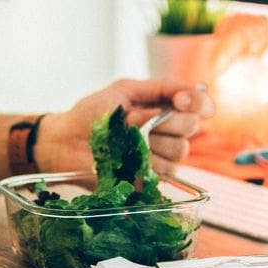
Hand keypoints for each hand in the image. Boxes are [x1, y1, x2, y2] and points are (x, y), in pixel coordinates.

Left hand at [35, 79, 213, 174]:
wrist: (67, 141)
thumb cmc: (92, 113)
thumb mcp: (124, 90)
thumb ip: (159, 88)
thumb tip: (186, 94)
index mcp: (165, 107)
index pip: (201, 105)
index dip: (199, 103)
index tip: (181, 101)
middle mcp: (169, 131)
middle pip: (191, 127)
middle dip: (165, 120)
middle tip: (136, 119)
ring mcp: (161, 156)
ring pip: (179, 150)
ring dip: (150, 141)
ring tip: (125, 138)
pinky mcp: (151, 179)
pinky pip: (164, 171)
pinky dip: (144, 161)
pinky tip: (125, 157)